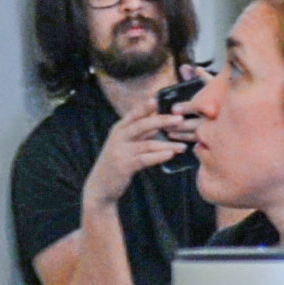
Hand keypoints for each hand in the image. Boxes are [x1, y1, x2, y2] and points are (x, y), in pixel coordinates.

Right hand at [85, 84, 202, 203]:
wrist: (100, 186)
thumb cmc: (117, 162)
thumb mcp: (125, 143)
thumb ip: (140, 133)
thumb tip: (160, 122)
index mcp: (119, 128)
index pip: (134, 113)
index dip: (146, 106)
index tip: (160, 99)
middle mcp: (118, 137)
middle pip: (142, 124)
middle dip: (162, 120)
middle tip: (180, 119)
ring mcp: (120, 151)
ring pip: (147, 144)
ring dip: (167, 144)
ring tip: (183, 146)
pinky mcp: (124, 166)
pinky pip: (145, 159)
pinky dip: (159, 156)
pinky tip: (170, 155)